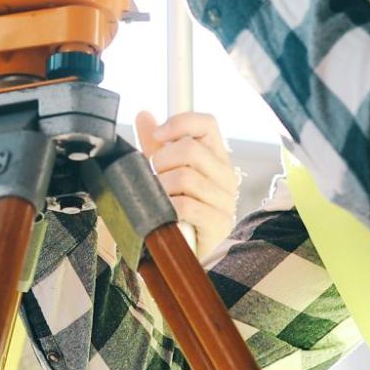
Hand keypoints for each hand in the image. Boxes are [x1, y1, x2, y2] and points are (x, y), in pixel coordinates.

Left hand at [136, 110, 238, 253]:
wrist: (190, 254)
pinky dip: (168, 209)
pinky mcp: (219, 223)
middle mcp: (226, 175)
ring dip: (161, 188)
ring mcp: (225, 199)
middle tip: (153, 177)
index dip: (179, 123)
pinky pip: (186, 206)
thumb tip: (144, 115)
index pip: (207, 124)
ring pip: (185, 177)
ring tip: (158, 200)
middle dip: (161, 161)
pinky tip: (165, 216)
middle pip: (190, 149)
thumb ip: (155, 146)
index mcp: (215, 157)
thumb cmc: (179, 211)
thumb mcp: (165, 174)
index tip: (157, 134)